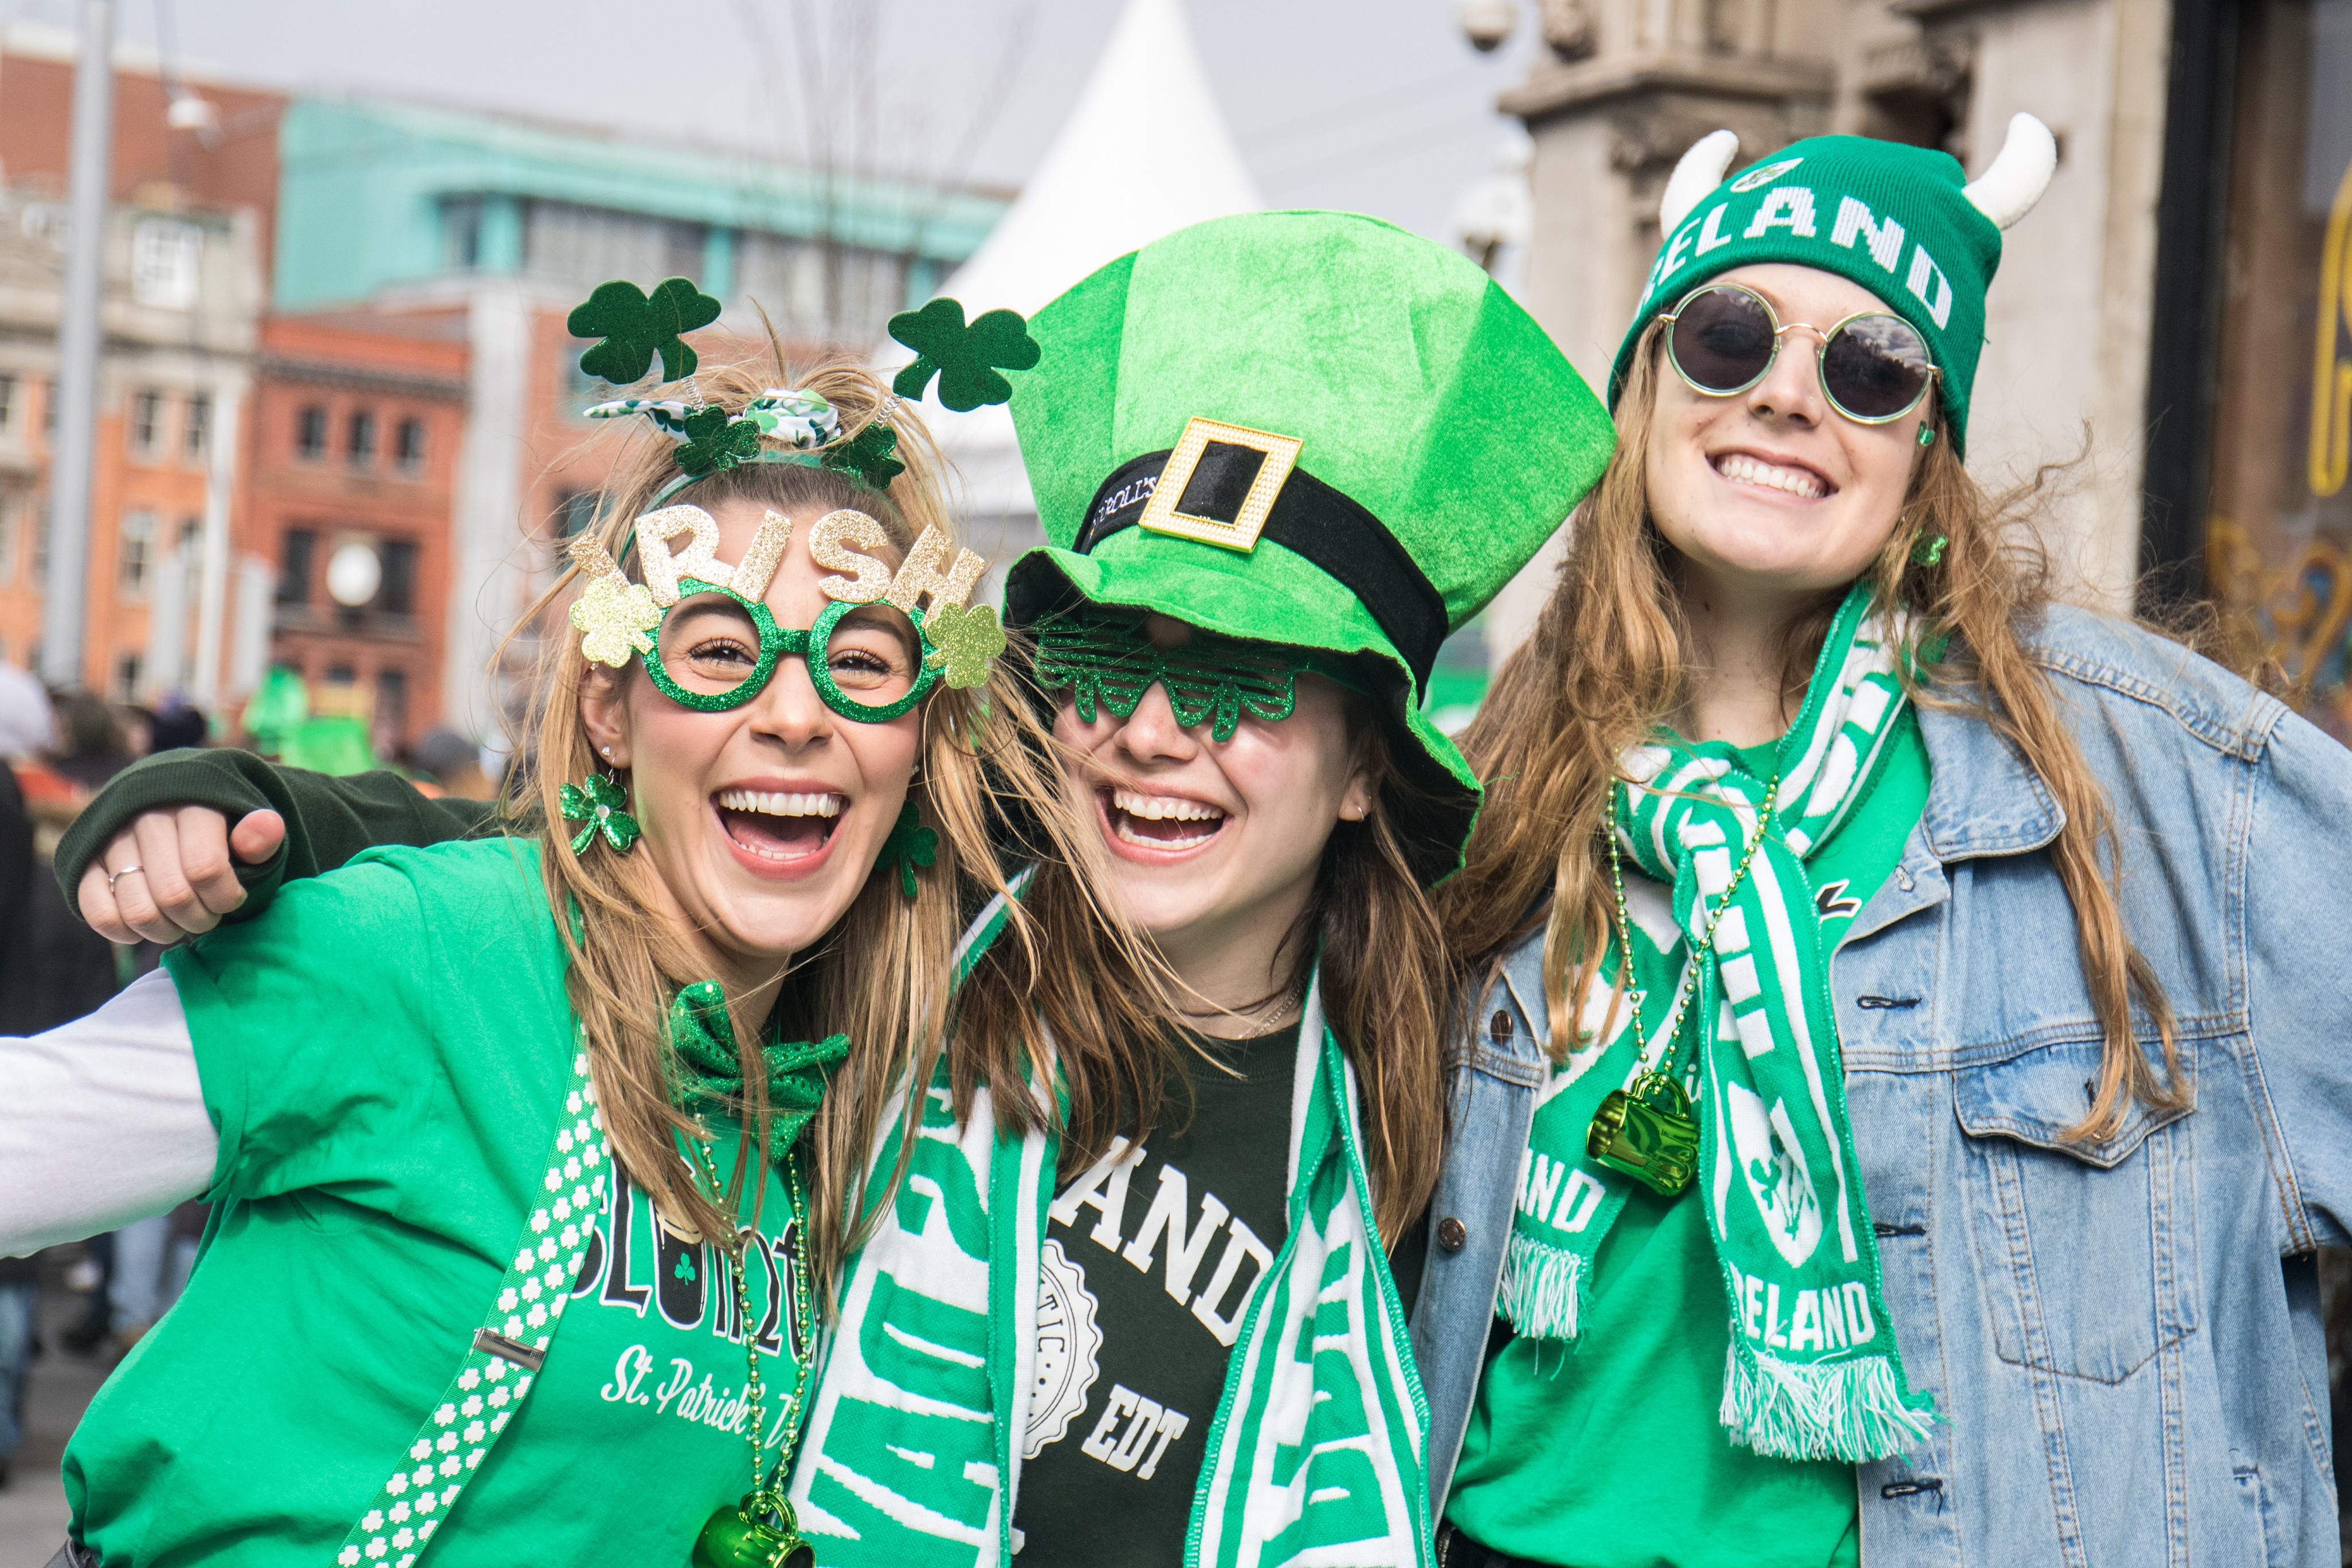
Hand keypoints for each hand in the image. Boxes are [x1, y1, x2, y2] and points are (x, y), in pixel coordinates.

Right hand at [78, 808, 286, 944]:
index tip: (232, 899)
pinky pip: (99, 913)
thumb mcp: (249, 831)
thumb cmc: (221, 831)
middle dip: (199, 919)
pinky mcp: (85, 861)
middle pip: (173, 895)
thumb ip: (260, 835)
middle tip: (208, 917)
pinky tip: (148, 927)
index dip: (224, 898)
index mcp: (192, 804)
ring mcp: (111, 839)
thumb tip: (266, 826)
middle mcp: (146, 817)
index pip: (205, 868)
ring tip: (182, 923)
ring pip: (138, 911)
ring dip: (166, 931)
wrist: (173, 809)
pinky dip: (125, 932)